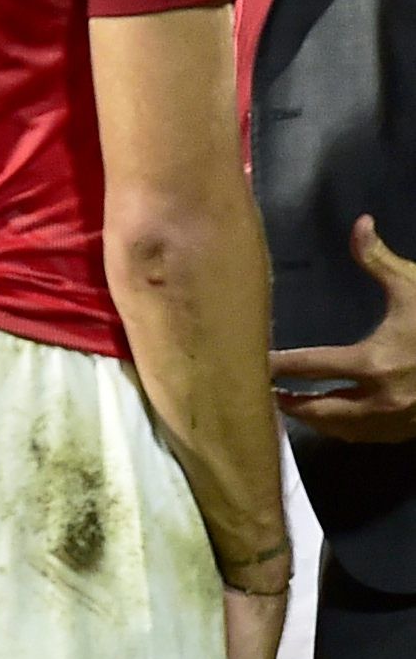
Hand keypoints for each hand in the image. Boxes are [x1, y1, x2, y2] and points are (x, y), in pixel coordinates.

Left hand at [273, 215, 415, 439]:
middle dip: (292, 402)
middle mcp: (381, 398)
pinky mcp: (410, 431)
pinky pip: (367, 436)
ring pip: (342, 429)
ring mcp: (397, 421)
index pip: (311, 366)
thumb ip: (377, 259)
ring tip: (292, 406)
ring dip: (315, 420)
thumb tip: (359, 222)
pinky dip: (344, 429)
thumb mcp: (412, 286)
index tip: (258, 361)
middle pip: (320, 409)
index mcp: (374, 362)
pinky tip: (333, 419)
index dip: (280, 365)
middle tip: (264, 393)